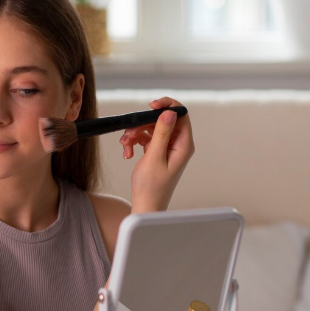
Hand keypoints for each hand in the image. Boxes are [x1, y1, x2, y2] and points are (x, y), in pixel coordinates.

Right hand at [120, 97, 194, 212]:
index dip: (167, 106)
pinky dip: (135, 142)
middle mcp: (178, 144)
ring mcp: (167, 148)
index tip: (150, 105)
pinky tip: (128, 152)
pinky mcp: (157, 151)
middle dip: (143, 123)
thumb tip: (170, 112)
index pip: (181, 115)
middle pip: (162, 120)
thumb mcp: (154, 157)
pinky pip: (146, 138)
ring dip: (135, 133)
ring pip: (151, 128)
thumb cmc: (151, 187)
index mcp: (183, 145)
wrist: (145, 205)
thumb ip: (162, 133)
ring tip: (125, 145)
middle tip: (129, 132)